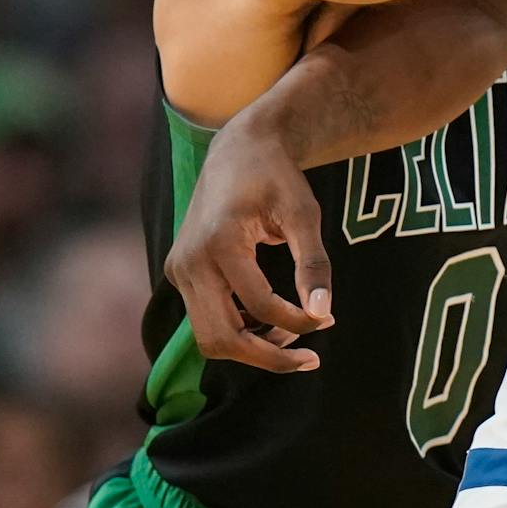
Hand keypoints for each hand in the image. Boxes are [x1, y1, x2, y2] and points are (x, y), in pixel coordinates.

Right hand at [163, 117, 333, 372]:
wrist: (239, 148)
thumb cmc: (276, 177)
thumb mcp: (304, 213)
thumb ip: (313, 263)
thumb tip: (323, 312)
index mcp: (219, 242)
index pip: (259, 306)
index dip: (297, 322)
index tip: (327, 319)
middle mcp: (189, 261)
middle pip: (221, 337)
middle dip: (267, 356)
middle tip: (310, 359)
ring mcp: (179, 269)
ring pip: (208, 336)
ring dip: (251, 348)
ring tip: (294, 337)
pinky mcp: (180, 272)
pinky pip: (205, 319)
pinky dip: (237, 331)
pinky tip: (272, 322)